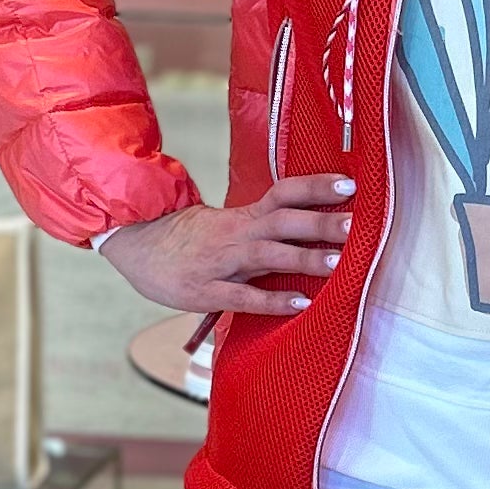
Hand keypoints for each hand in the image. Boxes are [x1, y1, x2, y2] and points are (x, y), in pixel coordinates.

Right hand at [101, 169, 355, 319]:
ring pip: (267, 255)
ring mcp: (220, 262)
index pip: (284, 193)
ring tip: (337, 263)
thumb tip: (310, 223)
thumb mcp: (226, 223)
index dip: (315, 188)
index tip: (349, 185)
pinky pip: (243, 295)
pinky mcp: (205, 290)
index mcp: (242, 216)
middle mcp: (236, 234)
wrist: (134, 245)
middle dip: (320, 222)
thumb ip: (263, 226)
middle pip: (283, 221)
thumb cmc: (188, 239)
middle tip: (355, 224)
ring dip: (302, 258)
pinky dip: (272, 299)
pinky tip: (300, 304)